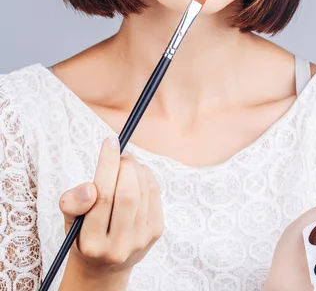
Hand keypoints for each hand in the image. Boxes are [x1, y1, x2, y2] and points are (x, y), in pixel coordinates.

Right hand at [59, 136, 163, 277]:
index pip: (102, 196)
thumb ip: (72, 202)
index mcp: (91, 242)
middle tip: (120, 155)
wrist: (104, 265)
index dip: (108, 163)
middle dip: (125, 165)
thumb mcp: (69, 219)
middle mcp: (118, 246)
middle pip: (127, 194)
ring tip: (126, 163)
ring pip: (143, 191)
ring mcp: (140, 240)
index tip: (110, 141)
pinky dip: (147, 176)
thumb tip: (89, 188)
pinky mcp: (155, 233)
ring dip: (137, 168)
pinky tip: (137, 175)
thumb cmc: (84, 232)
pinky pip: (155, 194)